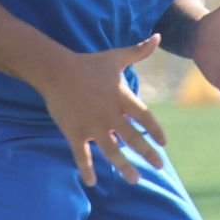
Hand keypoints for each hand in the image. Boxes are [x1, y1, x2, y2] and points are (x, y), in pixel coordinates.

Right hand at [38, 35, 168, 186]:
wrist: (56, 69)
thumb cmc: (88, 64)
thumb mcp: (116, 57)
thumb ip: (139, 51)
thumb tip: (158, 36)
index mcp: (121, 97)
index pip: (145, 117)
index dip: (156, 131)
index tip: (163, 143)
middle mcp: (110, 114)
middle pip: (133, 138)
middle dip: (148, 153)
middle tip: (159, 166)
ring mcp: (92, 125)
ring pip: (112, 151)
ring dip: (124, 167)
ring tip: (135, 179)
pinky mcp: (74, 132)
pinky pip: (82, 156)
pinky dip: (87, 169)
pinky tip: (92, 182)